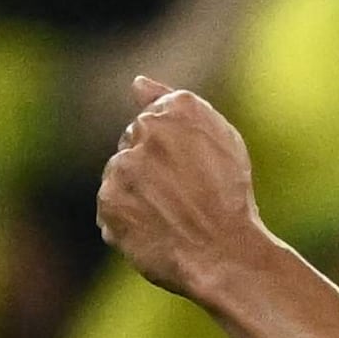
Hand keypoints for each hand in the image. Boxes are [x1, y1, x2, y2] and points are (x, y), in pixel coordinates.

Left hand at [94, 76, 263, 294]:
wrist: (225, 254)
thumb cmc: (230, 198)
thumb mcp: (219, 138)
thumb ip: (173, 103)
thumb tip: (136, 82)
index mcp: (176, 108)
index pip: (151, 121)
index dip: (171, 153)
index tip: (190, 175)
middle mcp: (144, 130)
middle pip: (131, 146)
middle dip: (148, 169)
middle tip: (184, 198)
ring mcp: (122, 168)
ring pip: (118, 178)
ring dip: (135, 195)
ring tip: (170, 219)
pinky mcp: (108, 204)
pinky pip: (109, 212)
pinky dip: (126, 224)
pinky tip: (155, 234)